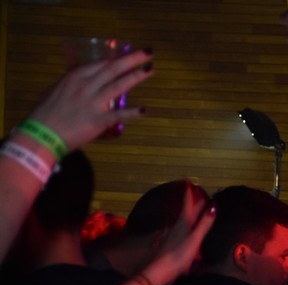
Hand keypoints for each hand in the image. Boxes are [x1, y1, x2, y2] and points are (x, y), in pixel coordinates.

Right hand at [26, 49, 153, 151]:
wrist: (42, 134)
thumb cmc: (47, 113)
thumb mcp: (58, 91)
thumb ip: (74, 85)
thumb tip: (87, 83)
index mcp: (75, 77)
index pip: (101, 64)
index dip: (118, 59)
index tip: (131, 55)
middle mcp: (86, 85)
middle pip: (112, 68)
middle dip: (132, 59)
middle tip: (148, 52)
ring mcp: (92, 102)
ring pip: (118, 85)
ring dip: (136, 76)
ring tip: (150, 69)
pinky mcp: (97, 119)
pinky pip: (118, 115)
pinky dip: (133, 112)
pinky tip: (145, 109)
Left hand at [149, 181, 215, 280]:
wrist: (160, 271)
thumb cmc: (179, 255)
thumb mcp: (195, 239)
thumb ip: (204, 224)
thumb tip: (214, 205)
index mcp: (183, 223)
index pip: (187, 203)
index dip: (189, 193)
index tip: (189, 181)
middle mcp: (177, 226)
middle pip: (185, 210)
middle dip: (190, 201)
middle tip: (194, 192)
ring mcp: (173, 235)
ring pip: (182, 219)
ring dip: (187, 212)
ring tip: (193, 208)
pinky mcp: (171, 244)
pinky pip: (181, 229)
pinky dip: (186, 224)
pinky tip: (186, 228)